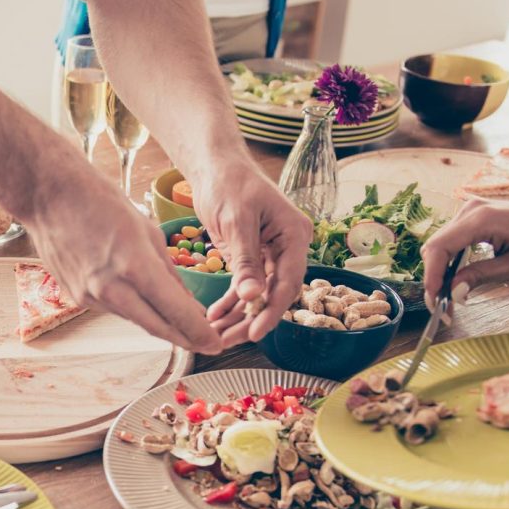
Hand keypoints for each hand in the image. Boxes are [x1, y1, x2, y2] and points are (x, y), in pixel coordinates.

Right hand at [26, 168, 220, 353]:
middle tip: (206, 345)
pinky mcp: (77, 298)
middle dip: (185, 339)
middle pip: (157, 328)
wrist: (49, 196)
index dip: (199, 332)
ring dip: (160, 324)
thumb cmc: (101, 202)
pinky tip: (144, 303)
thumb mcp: (148, 231)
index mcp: (135, 266)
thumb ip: (168, 271)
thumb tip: (188, 303)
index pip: (176, 311)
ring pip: (136, 320)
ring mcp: (91, 296)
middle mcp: (112, 288)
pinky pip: (115, 310)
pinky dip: (134, 310)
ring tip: (181, 325)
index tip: (215, 343)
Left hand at [193, 161, 314, 346]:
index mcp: (294, 234)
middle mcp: (287, 246)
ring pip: (258, 294)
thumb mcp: (237, 221)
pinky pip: (245, 286)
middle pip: (274, 293)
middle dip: (252, 319)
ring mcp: (270, 253)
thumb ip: (246, 260)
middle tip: (228, 341)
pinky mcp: (252, 257)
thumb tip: (253, 296)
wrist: (215, 166)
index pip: (289, 280)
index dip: (273, 310)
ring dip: (238, 316)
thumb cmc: (230, 183)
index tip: (256, 333)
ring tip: (216, 335)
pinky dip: (230, 301)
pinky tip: (215, 317)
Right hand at [421, 192, 508, 302]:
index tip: (435, 302)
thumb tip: (453, 292)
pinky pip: (452, 241)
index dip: (432, 277)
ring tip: (450, 297)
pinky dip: (450, 262)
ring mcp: (471, 211)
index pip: (440, 249)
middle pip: (435, 247)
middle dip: (435, 278)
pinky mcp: (474, 216)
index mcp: (480, 219)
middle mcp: (470, 210)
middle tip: (443, 306)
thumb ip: (480, 276)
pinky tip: (458, 280)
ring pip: (441, 245)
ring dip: (441, 271)